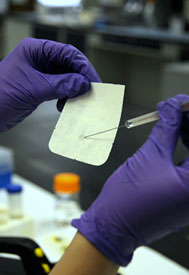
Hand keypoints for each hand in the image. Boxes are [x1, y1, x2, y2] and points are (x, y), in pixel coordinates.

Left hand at [0, 38, 100, 131]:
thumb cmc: (1, 95)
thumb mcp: (34, 88)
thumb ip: (61, 85)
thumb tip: (83, 83)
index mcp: (36, 50)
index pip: (67, 53)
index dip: (83, 67)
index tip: (93, 80)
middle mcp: (40, 59)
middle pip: (69, 66)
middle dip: (80, 79)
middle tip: (90, 92)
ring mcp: (41, 74)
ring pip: (66, 78)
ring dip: (73, 90)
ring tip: (76, 100)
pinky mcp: (41, 87)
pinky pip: (60, 89)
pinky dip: (66, 97)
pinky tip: (64, 105)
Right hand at [72, 94, 188, 265]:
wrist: (112, 226)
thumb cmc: (128, 198)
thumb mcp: (149, 156)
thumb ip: (167, 128)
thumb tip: (173, 107)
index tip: (183, 103)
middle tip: (177, 107)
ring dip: (188, 135)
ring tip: (173, 117)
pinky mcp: (184, 197)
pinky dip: (184, 149)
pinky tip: (174, 134)